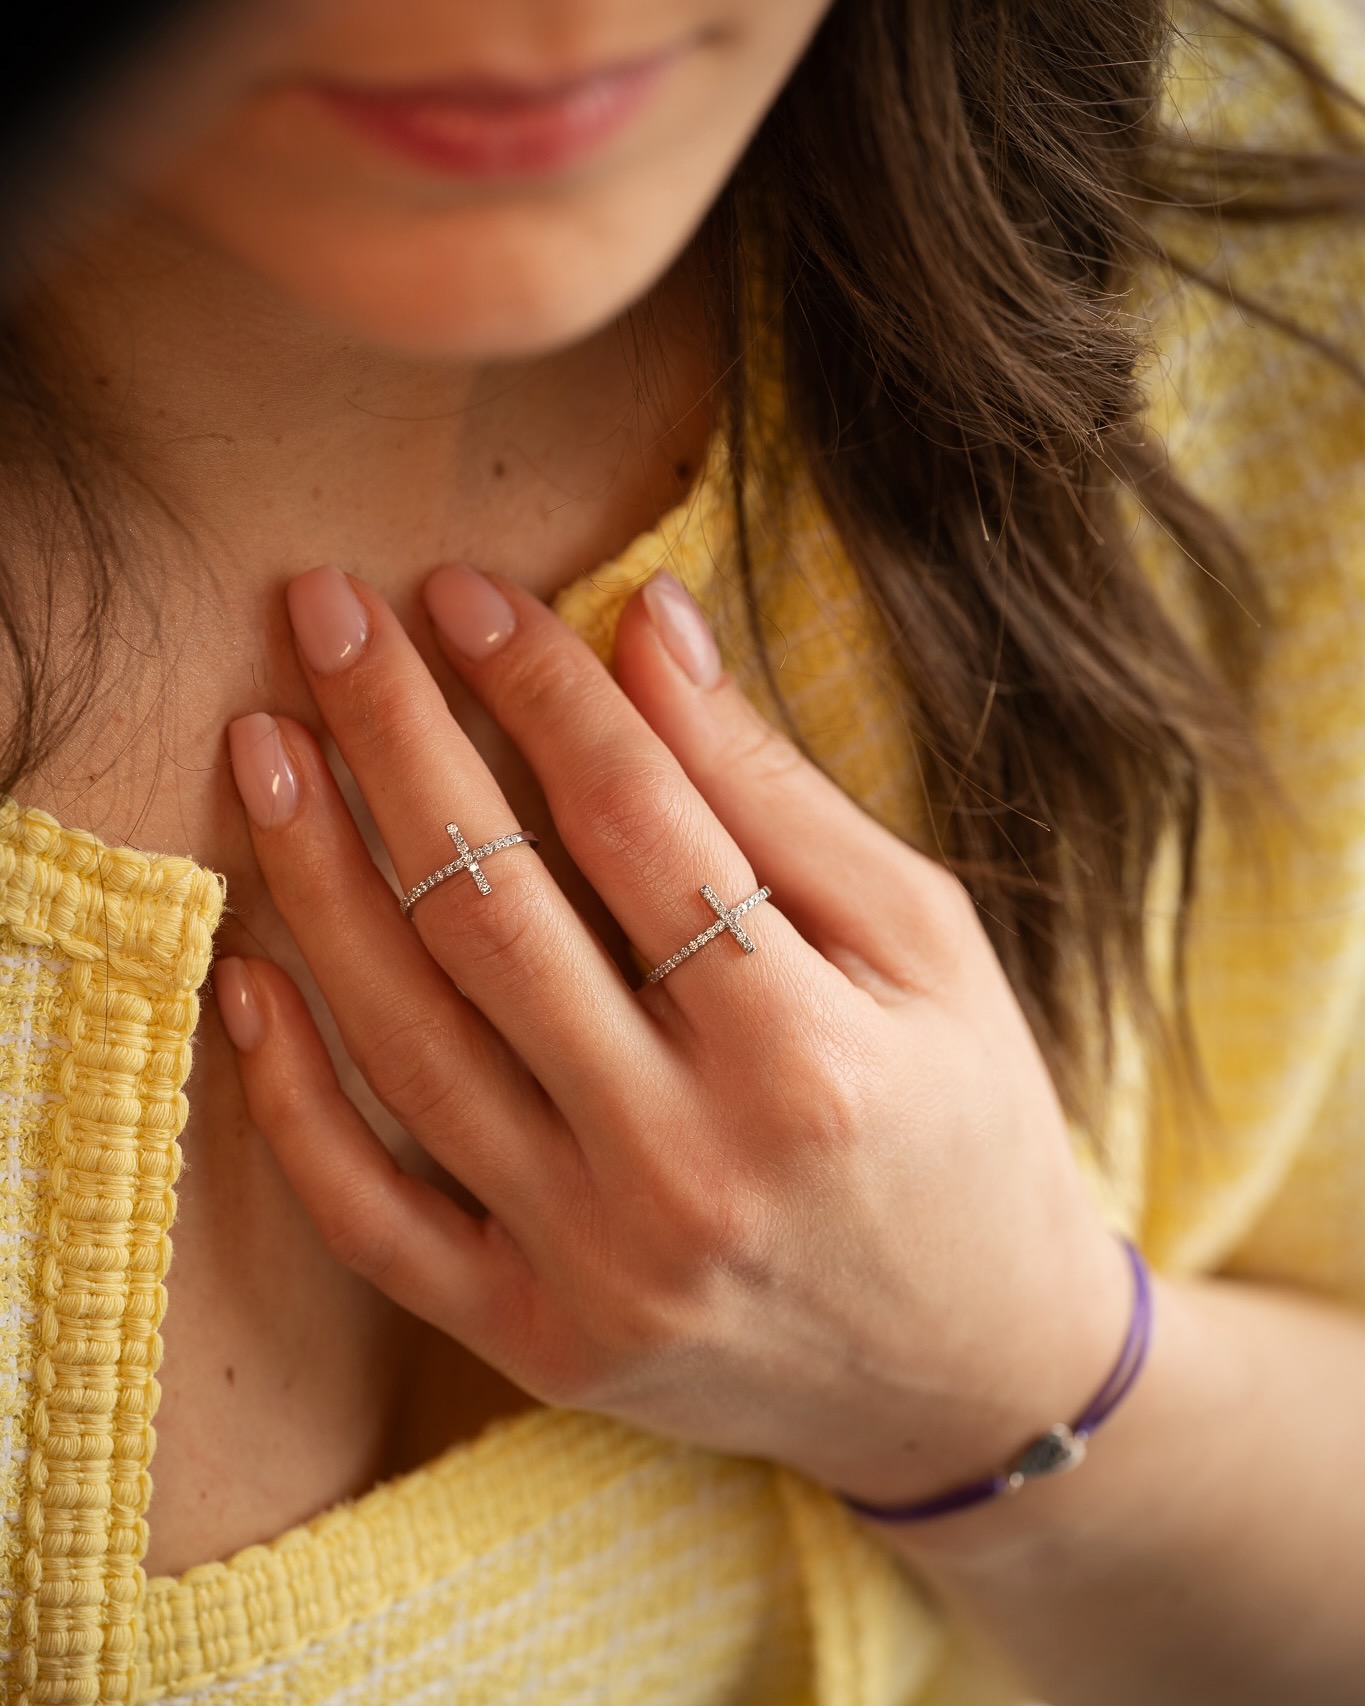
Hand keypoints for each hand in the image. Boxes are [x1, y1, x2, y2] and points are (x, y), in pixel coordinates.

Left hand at [218, 562, 1130, 1506]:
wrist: (974, 1369)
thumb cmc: (965, 1126)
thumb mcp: (926, 944)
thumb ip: (780, 793)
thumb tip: (648, 628)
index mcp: (809, 1055)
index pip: (636, 823)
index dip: (541, 688)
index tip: (465, 592)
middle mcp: (689, 1169)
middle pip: (493, 913)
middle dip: (395, 739)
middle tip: (326, 616)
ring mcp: (598, 1269)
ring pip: (408, 1045)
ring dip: (317, 877)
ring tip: (267, 745)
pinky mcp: (539, 1339)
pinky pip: (372, 1218)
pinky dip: (290, 1099)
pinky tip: (248, 974)